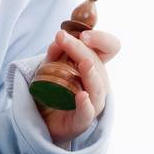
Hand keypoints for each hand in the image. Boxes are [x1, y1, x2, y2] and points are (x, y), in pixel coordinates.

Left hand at [36, 28, 119, 143]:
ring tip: (83, 63)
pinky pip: (87, 112)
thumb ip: (56, 50)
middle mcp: (98, 82)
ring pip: (97, 86)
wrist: (43, 118)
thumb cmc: (54, 88)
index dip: (101, 39)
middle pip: (97, 62)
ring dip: (90, 73)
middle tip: (62, 38)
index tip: (83, 33)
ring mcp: (93, 102)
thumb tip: (59, 38)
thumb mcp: (52, 64)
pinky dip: (85, 104)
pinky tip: (81, 96)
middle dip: (80, 48)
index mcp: (95, 65)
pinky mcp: (82, 119)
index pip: (110, 48)